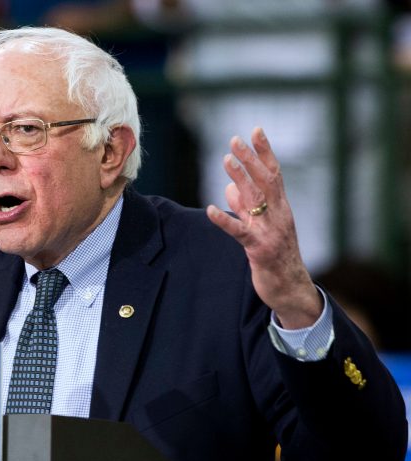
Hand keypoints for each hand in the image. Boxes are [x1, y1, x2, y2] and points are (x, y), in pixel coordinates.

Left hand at [206, 127, 321, 328]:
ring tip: (225, 160)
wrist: (290, 289)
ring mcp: (270, 232)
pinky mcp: (258, 250)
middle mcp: (278, 215)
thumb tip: (230, 187)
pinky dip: (225, 220)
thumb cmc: (276, 256)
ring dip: (240, 178)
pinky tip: (210, 210)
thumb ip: (246, 208)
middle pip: (265, 181)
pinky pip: (240, 232)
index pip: (273, 174)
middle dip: (251, 159)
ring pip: (255, 200)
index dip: (265, 152)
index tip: (256, 130)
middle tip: (236, 139)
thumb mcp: (261, 227)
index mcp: (280, 208)